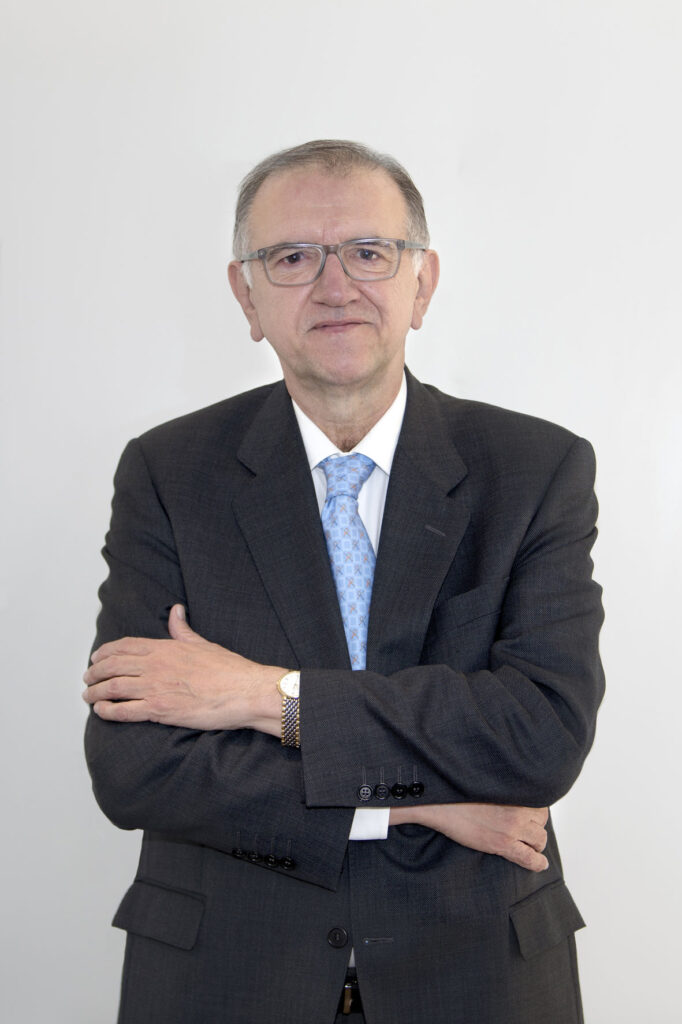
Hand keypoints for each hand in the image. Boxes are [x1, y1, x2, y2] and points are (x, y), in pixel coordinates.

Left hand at [83, 605, 282, 734]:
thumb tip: (176, 611)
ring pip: (112, 687)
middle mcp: (155, 666)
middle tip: (87, 678)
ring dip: (94, 692)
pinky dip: (107, 711)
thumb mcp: (203, 643)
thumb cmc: (228, 670)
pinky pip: (124, 711)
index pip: (124, 646)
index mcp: (165, 648)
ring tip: (88, 696)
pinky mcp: (159, 710)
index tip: (96, 657)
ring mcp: (155, 688)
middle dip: (94, 672)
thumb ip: (183, 629)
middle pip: (112, 666)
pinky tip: (101, 711)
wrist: (243, 691)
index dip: (104, 652)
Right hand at [389, 802, 549, 871]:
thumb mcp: (488, 783)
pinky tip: (540, 864)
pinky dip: (537, 863)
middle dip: (536, 827)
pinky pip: (529, 858)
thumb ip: (505, 788)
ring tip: (528, 846)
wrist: (442, 804)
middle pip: (542, 821)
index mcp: (515, 791)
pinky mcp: (503, 844)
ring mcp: (512, 827)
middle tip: (525, 831)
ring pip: (540, 839)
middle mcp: (518, 808)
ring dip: (536, 843)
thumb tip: (513, 793)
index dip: (534, 812)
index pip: (539, 804)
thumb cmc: (461, 792)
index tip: (528, 816)